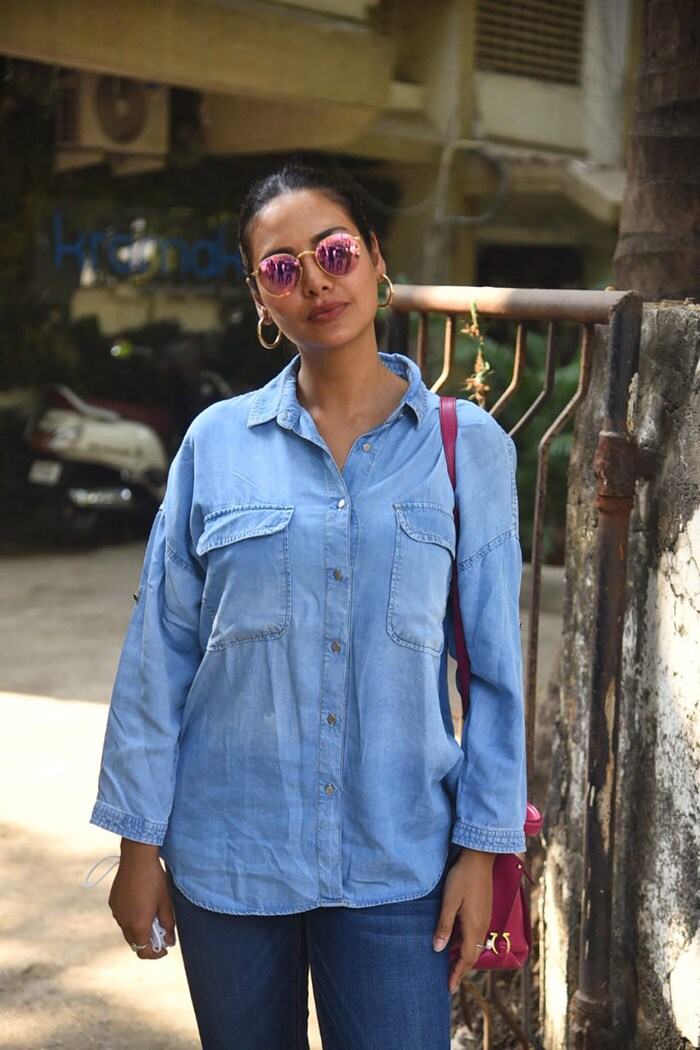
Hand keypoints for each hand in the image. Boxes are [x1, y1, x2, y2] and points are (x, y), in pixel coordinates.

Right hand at [108, 839, 176, 960]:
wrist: (137, 858)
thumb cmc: (154, 880)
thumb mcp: (166, 902)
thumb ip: (168, 924)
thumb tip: (168, 941)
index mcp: (138, 926)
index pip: (144, 952)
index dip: (155, 953)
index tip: (164, 948)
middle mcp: (124, 923)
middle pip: (134, 943)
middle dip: (147, 942)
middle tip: (160, 931)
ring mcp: (116, 913)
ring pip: (127, 931)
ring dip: (138, 930)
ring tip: (151, 915)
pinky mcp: (113, 903)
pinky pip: (122, 917)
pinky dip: (131, 918)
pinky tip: (140, 904)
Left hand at [432, 848, 493, 991]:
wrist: (479, 859)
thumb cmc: (462, 878)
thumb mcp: (449, 902)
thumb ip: (444, 926)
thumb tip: (438, 950)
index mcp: (474, 927)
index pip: (466, 958)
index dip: (457, 973)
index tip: (449, 988)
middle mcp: (482, 926)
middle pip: (472, 954)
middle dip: (461, 968)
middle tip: (448, 980)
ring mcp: (484, 918)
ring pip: (474, 944)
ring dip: (463, 956)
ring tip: (450, 963)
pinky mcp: (483, 910)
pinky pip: (475, 934)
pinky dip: (466, 943)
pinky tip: (455, 939)